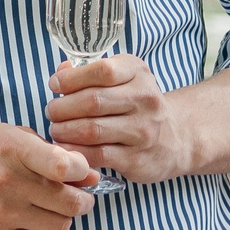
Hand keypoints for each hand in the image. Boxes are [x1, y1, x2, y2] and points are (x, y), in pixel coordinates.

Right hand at [0, 124, 97, 229]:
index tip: (79, 174)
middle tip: (72, 197)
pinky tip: (22, 219)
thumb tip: (90, 176)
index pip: (66, 167)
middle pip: (72, 202)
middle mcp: (5, 180)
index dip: (82, 172)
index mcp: (10, 148)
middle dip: (80, 200)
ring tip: (43, 207)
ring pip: (60, 224)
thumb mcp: (5, 136)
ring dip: (58, 217)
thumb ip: (49, 151)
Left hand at [48, 55, 193, 184]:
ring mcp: (143, 131)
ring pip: (90, 130)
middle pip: (92, 102)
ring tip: (57, 129)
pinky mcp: (137, 158)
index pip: (103, 71)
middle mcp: (145, 100)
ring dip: (63, 130)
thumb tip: (60, 72)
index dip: (71, 79)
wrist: (177, 139)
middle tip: (52, 112)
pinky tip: (66, 147)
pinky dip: (74, 151)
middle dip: (61, 108)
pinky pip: (96, 155)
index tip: (55, 85)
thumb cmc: (136, 104)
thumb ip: (88, 72)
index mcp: (138, 73)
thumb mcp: (121, 79)